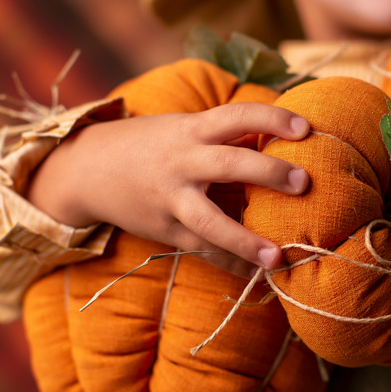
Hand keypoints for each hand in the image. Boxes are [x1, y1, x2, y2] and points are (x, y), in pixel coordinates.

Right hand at [28, 103, 309, 277]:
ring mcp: (171, 200)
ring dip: (246, 240)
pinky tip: (256, 275)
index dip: (271, 118)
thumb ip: (224, 134)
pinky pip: (202, 250)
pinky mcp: (165, 231)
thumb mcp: (181, 128)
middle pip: (229, 164)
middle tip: (304, 182)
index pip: (237, 116)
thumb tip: (278, 138)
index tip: (304, 129)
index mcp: (190, 130)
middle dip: (268, 172)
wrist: (86, 170)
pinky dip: (230, 263)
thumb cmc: (149, 144)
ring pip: (210, 222)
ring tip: (278, 257)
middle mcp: (181, 162)